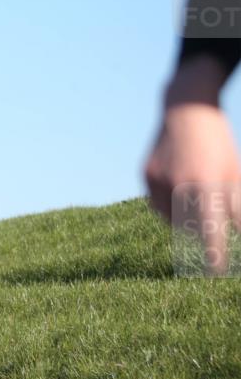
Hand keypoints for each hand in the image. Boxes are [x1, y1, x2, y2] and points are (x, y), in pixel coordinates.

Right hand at [146, 104, 240, 274]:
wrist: (187, 108)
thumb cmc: (219, 143)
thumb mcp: (233, 173)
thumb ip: (234, 205)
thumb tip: (235, 231)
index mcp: (205, 184)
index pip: (210, 229)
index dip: (213, 252)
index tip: (217, 270)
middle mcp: (178, 184)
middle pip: (188, 226)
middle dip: (199, 233)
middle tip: (209, 236)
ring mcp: (157, 180)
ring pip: (170, 217)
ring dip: (183, 218)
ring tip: (194, 198)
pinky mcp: (146, 175)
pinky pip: (157, 203)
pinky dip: (169, 204)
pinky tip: (179, 187)